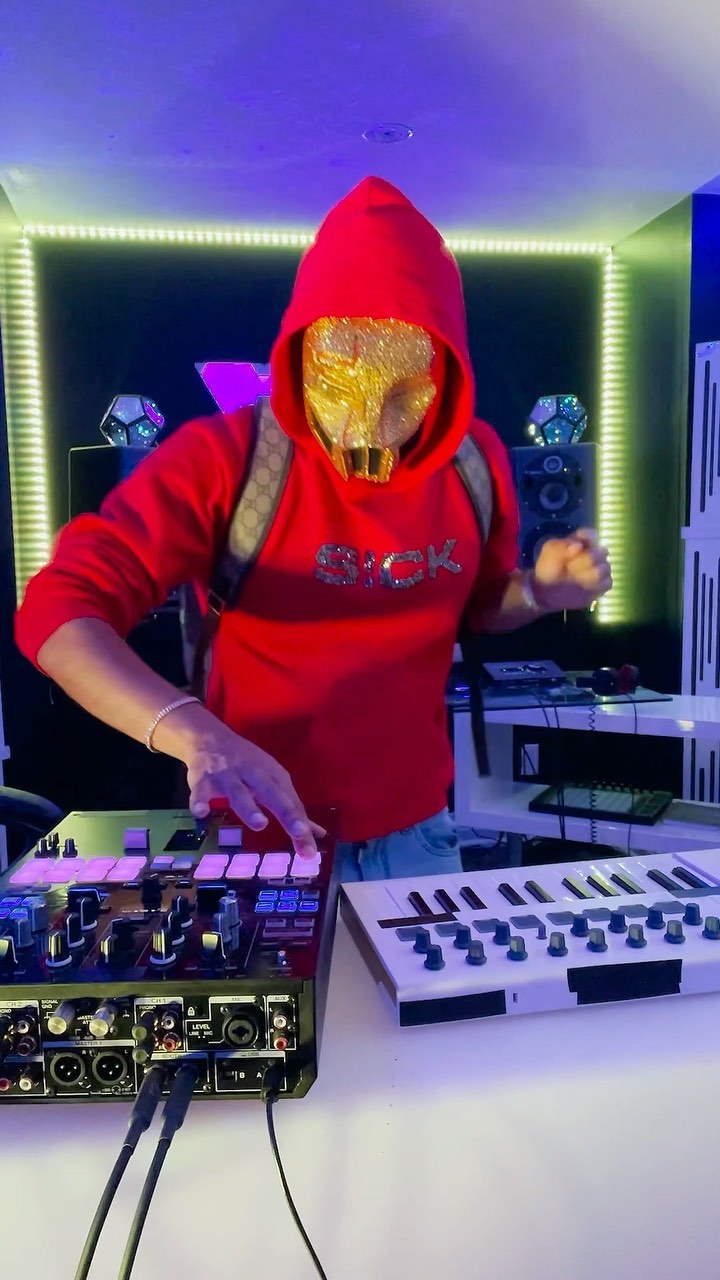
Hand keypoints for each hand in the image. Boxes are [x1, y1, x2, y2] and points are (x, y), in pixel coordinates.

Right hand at [182, 722, 322, 858]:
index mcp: (274, 776)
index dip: (301, 826)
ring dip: (249, 807)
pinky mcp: (203, 779)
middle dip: (286, 812)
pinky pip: (200, 791)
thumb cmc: (248, 765)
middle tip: (299, 831)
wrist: (210, 738)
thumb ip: (291, 808)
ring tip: (260, 824)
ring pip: (239, 792)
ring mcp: (227, 776)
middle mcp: (253, 774)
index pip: (290, 803)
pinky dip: (199, 801)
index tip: (311, 850)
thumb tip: (315, 834)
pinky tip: (202, 813)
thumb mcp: (273, 781)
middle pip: (272, 794)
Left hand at [532, 528, 611, 611]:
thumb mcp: (551, 551)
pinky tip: (584, 587)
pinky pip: (608, 582)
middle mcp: (594, 554)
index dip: (588, 539)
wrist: (546, 591)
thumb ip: (564, 544)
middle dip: (588, 559)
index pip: (593, 535)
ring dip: (589, 574)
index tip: (576, 547)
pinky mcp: (601, 586)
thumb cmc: (548, 567)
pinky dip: (596, 585)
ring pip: (606, 568)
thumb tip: (579, 546)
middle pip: (602, 551)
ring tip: (575, 578)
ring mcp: (599, 570)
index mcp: (582, 542)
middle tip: (571, 567)